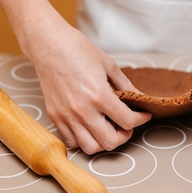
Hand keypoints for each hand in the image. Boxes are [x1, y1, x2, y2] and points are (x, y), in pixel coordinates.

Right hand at [25, 14, 151, 153]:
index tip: (142, 115)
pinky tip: (89, 127)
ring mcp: (66, 116)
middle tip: (126, 124)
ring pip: (90, 147)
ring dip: (103, 141)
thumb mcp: (108, 64)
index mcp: (99, 94)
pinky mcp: (55, 116)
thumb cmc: (77, 50)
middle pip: (110, 142)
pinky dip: (83, 139)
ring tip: (107, 128)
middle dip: (123, 135)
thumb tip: (139, 98)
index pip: (127, 121)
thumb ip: (126, 85)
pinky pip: (72, 141)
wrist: (48, 44)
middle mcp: (82, 110)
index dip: (140, 119)